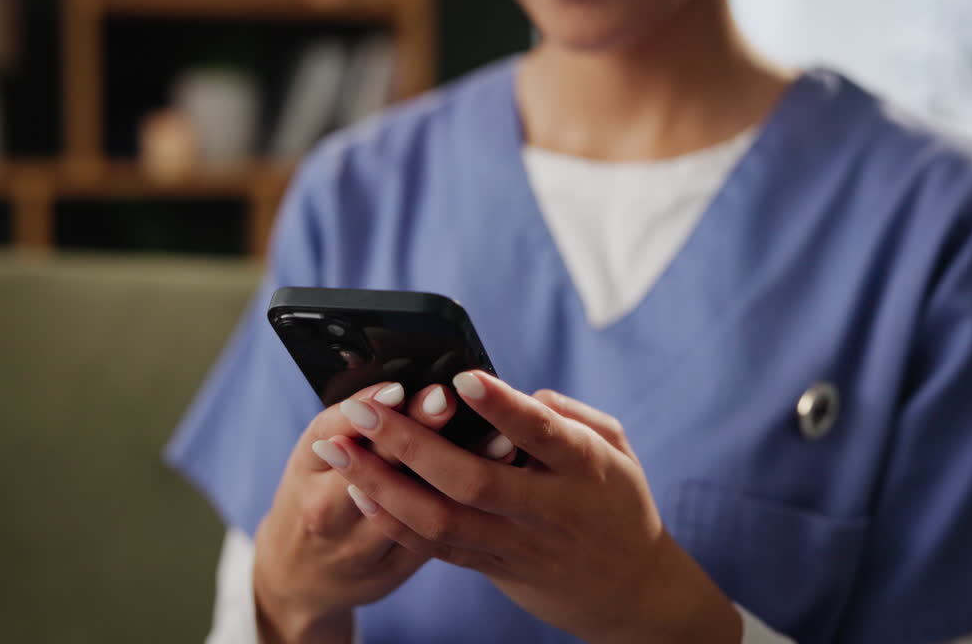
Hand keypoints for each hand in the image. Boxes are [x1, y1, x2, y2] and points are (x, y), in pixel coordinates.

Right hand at [254, 381, 491, 643]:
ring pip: (416, 510)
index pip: (336, 429)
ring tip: (503, 442)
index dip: (373, 406)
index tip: (403, 384)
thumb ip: (353, 419)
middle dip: (419, 432)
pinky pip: (434, 540)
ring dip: (464, 470)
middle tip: (451, 401)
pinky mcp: (391, 569)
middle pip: (379, 467)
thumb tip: (409, 378)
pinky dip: (472, 508)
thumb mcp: (316, 453)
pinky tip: (504, 482)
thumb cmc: (315, 493)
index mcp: (309, 467)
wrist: (299, 574)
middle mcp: (327, 510)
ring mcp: (359, 546)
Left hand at [317, 371, 742, 643]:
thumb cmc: (620, 504)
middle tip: (363, 410)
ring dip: (382, 484)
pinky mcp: (495, 567)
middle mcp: (548, 509)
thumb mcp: (617, 450)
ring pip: (442, 520)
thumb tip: (521, 394)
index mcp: (584, 468)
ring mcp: (518, 544)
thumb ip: (571, 417)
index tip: (461, 377)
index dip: (501, 407)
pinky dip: (395, 519)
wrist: (633, 593)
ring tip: (338, 450)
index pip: (540, 433)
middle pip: (472, 480)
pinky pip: (437, 548)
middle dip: (410, 443)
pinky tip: (360, 491)